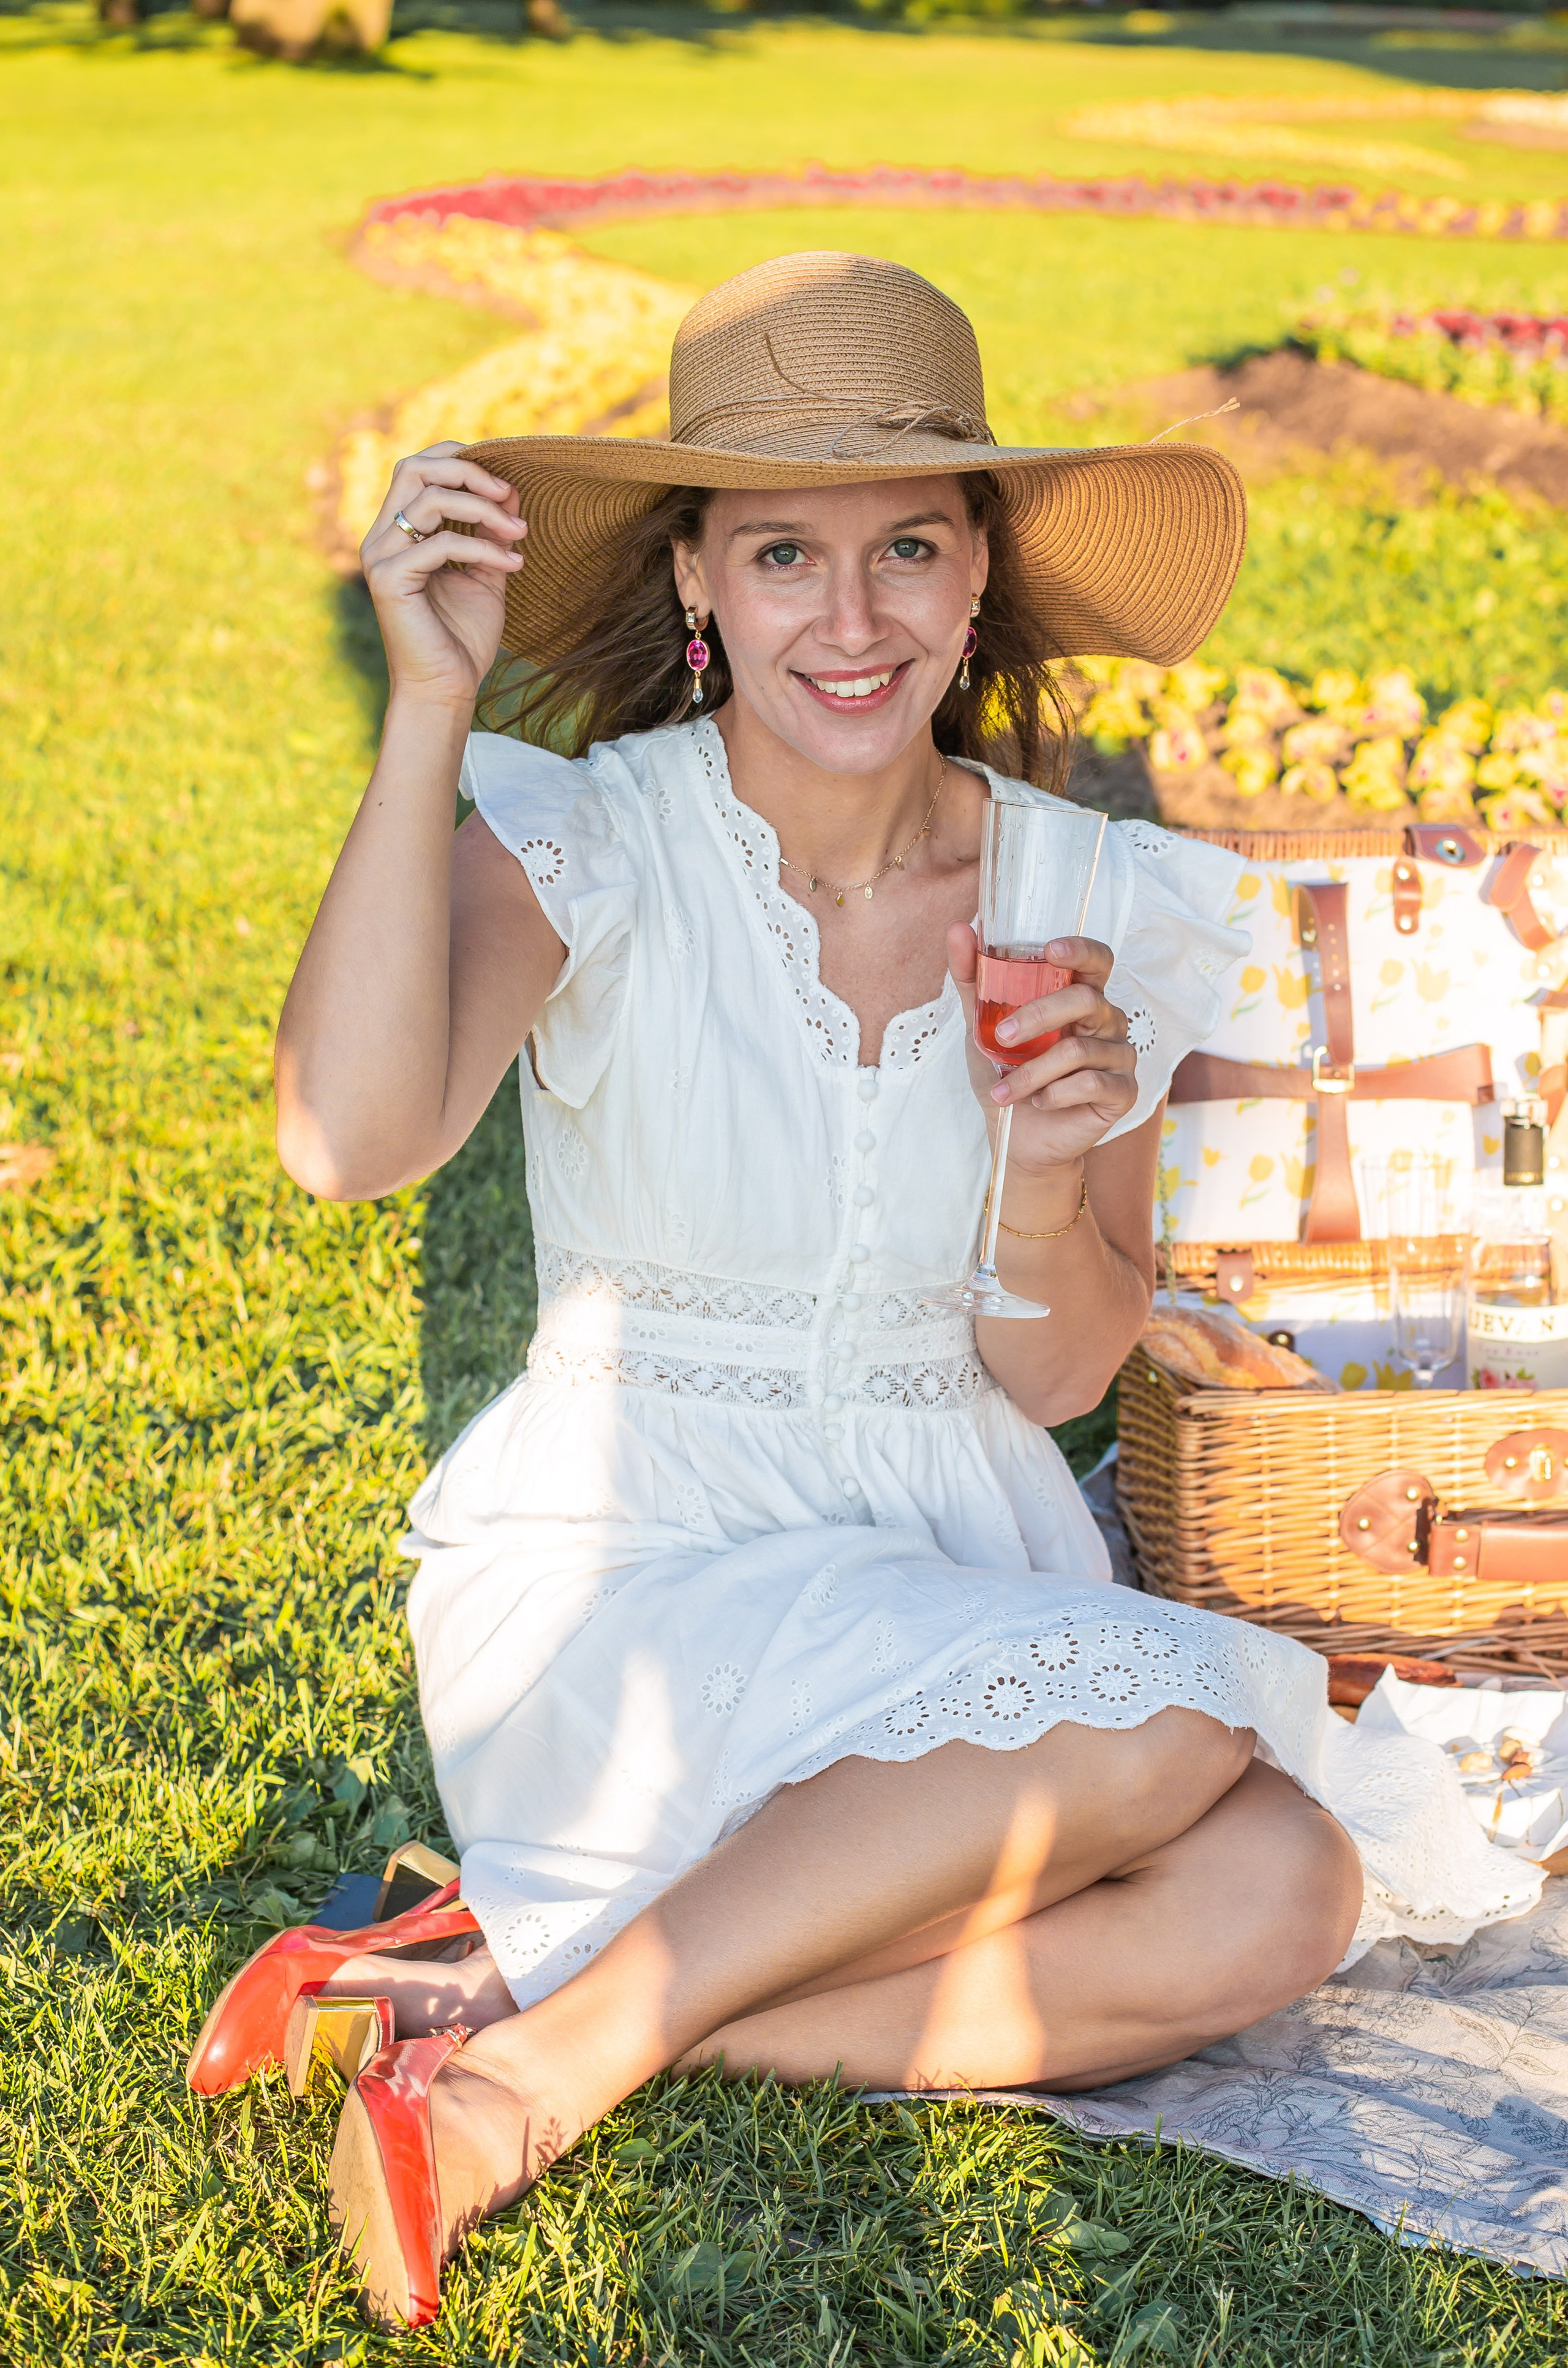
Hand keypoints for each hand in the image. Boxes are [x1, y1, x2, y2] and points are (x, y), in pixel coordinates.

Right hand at [361, 442, 525, 709]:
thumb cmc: (462, 638)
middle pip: (414, 467)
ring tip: (520, 533)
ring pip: (429, 500)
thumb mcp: (485, 573)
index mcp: (399, 532)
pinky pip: (439, 545)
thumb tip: (512, 489)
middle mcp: (382, 537)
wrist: (445, 690)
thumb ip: (492, 531)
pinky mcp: (390, 580)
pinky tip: (513, 566)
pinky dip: (482, 549)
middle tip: (509, 493)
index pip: (418, 467)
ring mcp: (381, 557)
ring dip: (484, 510)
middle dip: (468, 471)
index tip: (503, 479)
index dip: (458, 459)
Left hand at [947, 924, 1136, 1172]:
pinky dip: (1056, 1094)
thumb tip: (958, 928)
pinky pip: (1092, 1083)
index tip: (1049, 951)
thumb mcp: (981, 1025)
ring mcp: (1119, 1056)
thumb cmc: (1005, 1073)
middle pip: (1086, 1000)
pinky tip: (1041, 1102)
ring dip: (1034, 1071)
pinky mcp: (1123, 1092)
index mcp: (1080, 996)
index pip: (1097, 959)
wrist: (1014, 1134)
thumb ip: (973, 979)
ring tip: (1005, 1089)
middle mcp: (1107, 1020)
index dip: (1081, 950)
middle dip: (1038, 1016)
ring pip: (1080, 1049)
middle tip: (1003, 1036)